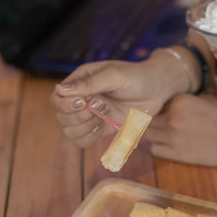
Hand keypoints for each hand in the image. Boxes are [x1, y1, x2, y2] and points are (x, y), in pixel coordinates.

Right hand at [51, 52, 190, 147]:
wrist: (159, 89)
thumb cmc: (138, 76)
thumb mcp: (115, 75)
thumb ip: (89, 83)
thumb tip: (60, 89)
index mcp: (81, 81)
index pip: (57, 98)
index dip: (66, 105)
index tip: (85, 102)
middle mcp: (81, 98)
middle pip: (61, 117)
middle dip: (80, 116)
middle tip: (103, 106)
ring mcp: (90, 114)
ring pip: (70, 131)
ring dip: (86, 127)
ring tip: (106, 114)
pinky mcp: (101, 128)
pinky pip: (83, 141)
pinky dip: (90, 138)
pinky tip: (104, 127)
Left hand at [145, 94, 216, 166]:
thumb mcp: (208, 99)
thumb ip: (187, 100)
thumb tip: (173, 101)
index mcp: (180, 101)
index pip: (157, 102)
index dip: (159, 107)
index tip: (162, 111)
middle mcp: (173, 117)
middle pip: (148, 118)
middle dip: (151, 120)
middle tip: (157, 124)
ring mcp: (173, 137)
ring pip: (147, 134)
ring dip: (152, 133)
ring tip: (161, 134)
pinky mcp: (177, 155)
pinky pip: (155, 150)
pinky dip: (158, 147)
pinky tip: (166, 145)